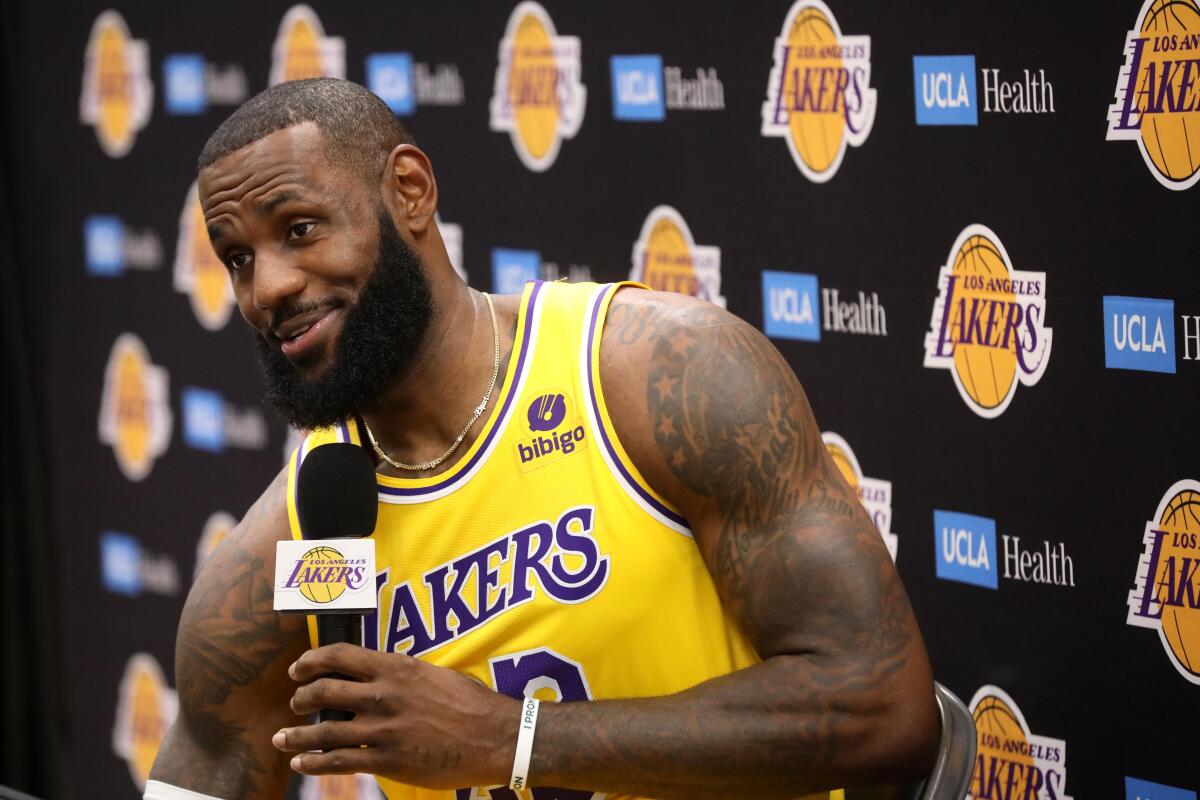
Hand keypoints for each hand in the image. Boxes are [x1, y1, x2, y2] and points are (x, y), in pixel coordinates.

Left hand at [272, 643, 518, 788]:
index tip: (298, 669)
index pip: (339, 657)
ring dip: (295, 736)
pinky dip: (313, 762)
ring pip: (323, 731)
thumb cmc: (472, 704)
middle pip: (323, 692)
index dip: (311, 662)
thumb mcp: (434, 675)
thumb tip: (378, 677)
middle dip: (301, 698)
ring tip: (282, 739)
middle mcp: (384, 695)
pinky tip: (302, 763)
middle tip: (295, 703)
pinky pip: (338, 761)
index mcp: (396, 668)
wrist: (496, 737)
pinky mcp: (387, 761)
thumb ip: (401, 675)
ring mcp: (383, 730)